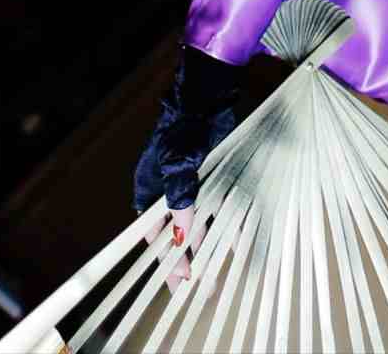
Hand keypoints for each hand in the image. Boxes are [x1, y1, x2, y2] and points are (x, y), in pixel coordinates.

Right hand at [131, 43, 242, 294]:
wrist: (207, 98)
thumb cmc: (183, 129)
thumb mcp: (177, 166)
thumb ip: (180, 200)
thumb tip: (181, 238)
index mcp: (149, 190)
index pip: (153, 234)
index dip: (165, 258)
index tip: (177, 282)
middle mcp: (169, 193)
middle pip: (177, 234)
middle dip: (187, 261)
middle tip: (197, 288)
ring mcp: (193, 186)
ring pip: (200, 225)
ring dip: (208, 248)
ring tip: (216, 276)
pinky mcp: (214, 179)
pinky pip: (220, 209)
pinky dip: (228, 226)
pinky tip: (238, 244)